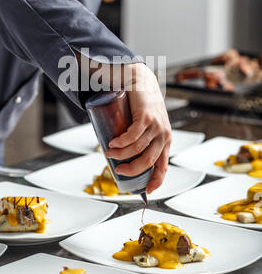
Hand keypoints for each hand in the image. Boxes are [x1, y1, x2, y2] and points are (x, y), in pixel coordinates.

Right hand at [105, 63, 171, 192]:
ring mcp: (156, 126)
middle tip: (117, 170)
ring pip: (138, 149)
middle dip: (131, 170)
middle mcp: (164, 135)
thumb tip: (120, 158)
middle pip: (148, 161)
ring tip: (108, 153)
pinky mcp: (146, 116)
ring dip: (121, 154)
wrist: (142, 81)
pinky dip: (121, 142)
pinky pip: (133, 135)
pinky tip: (113, 143)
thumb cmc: (142, 106)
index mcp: (165, 141)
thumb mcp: (147, 126)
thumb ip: (139, 140)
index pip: (163, 167)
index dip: (155, 181)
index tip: (146, 191)